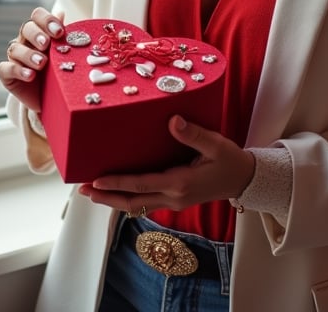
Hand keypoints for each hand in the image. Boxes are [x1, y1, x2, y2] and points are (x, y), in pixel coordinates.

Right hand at [0, 7, 64, 111]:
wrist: (52, 100)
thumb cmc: (59, 72)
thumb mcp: (64, 55)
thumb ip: (63, 36)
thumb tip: (61, 12)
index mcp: (40, 31)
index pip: (38, 16)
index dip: (47, 20)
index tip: (60, 32)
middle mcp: (25, 41)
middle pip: (26, 28)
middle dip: (37, 35)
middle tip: (47, 44)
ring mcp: (15, 58)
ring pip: (15, 48)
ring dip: (29, 55)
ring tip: (42, 63)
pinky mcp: (7, 75)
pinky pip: (6, 68)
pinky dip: (17, 70)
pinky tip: (30, 75)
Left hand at [77, 116, 254, 214]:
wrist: (244, 180)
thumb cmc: (230, 160)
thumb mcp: (216, 144)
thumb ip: (194, 134)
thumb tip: (173, 121)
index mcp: (180, 183)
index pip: (141, 184)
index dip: (117, 183)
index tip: (96, 180)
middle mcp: (173, 196)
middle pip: (132, 201)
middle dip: (106, 197)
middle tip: (83, 190)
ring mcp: (173, 201)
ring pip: (137, 205)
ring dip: (114, 200)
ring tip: (91, 193)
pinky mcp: (175, 200)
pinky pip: (146, 202)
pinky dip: (128, 198)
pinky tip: (117, 193)